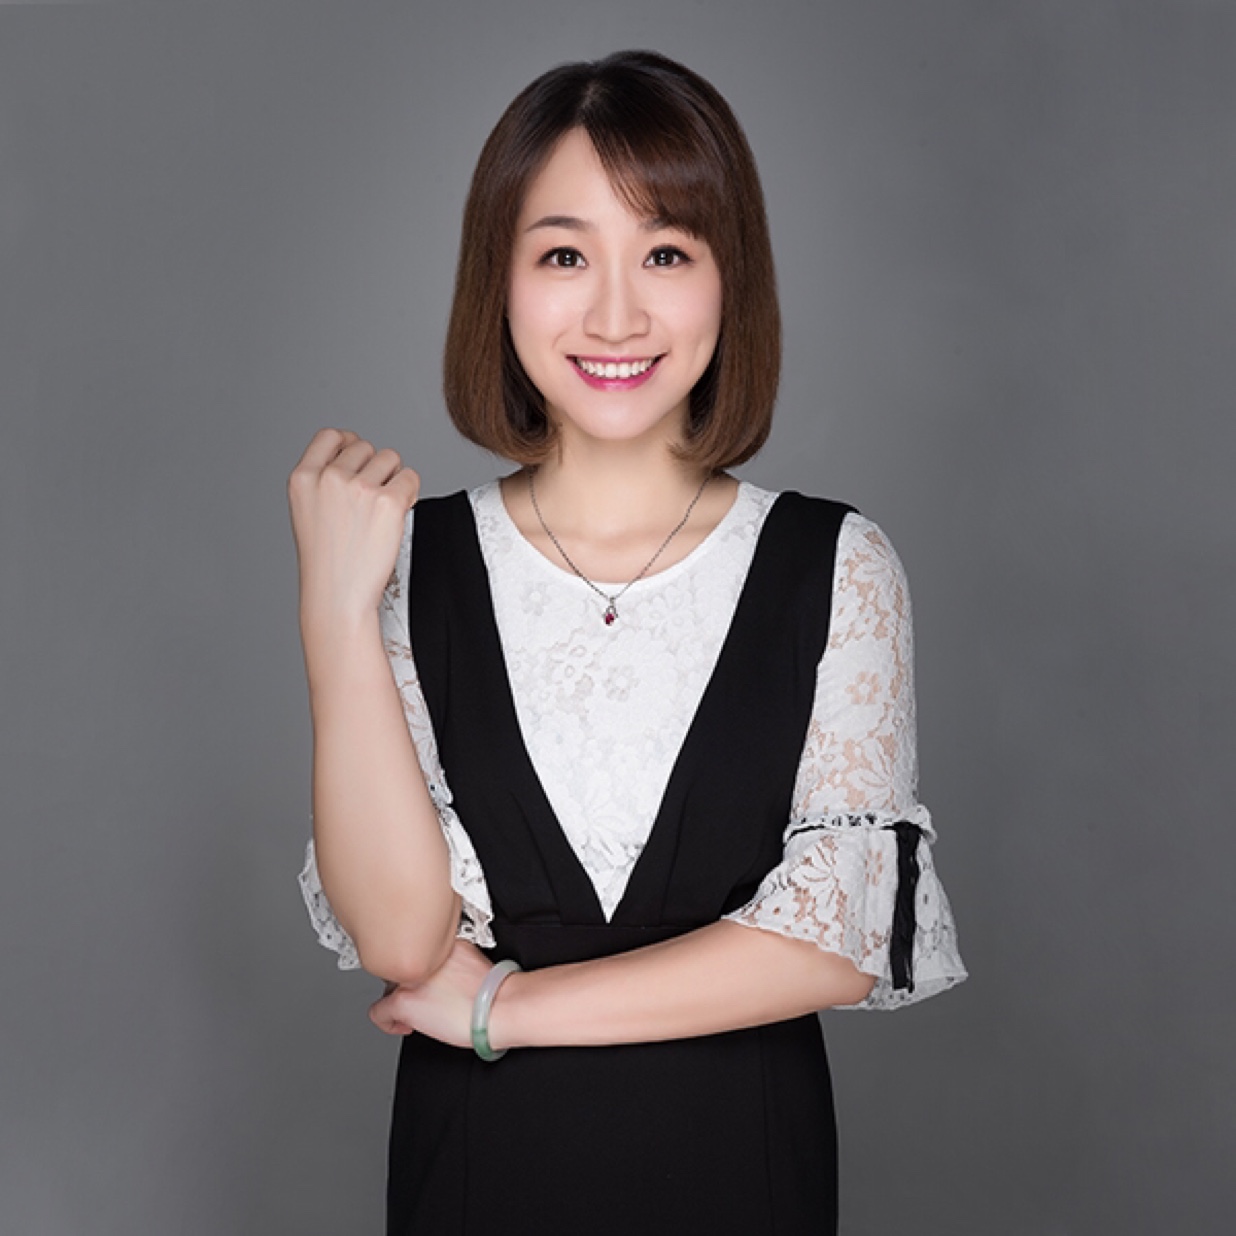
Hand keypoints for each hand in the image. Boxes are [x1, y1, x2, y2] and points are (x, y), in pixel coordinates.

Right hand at [287, 428, 420, 625]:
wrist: (338, 596)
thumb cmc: (327, 561)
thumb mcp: (308, 510)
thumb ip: (324, 479)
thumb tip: (356, 450)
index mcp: (303, 477)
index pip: (330, 436)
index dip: (348, 445)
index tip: (358, 462)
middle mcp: (329, 478)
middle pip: (365, 446)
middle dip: (374, 468)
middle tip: (370, 502)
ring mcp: (359, 488)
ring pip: (390, 458)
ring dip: (393, 479)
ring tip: (381, 511)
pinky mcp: (388, 501)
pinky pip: (411, 477)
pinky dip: (410, 493)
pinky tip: (397, 515)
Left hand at [368, 939, 494, 1046]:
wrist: (500, 1006)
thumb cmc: (494, 992)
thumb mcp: (471, 962)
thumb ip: (450, 960)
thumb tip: (442, 975)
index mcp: (441, 942)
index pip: (416, 952)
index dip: (421, 972)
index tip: (428, 984)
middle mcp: (421, 956)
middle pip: (401, 969)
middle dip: (409, 986)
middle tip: (426, 1001)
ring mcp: (411, 978)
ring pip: (390, 988)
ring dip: (401, 1001)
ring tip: (419, 1014)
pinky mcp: (404, 1001)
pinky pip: (379, 1012)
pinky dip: (388, 1023)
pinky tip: (402, 1026)